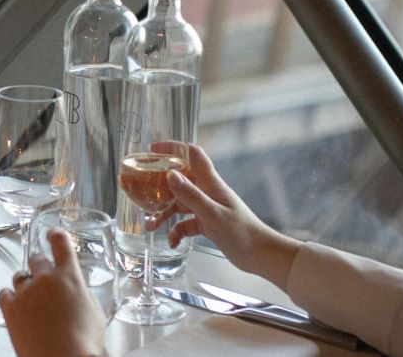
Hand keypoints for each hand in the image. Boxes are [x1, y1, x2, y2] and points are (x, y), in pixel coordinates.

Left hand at [0, 231, 104, 356]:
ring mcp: (26, 292)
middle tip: (43, 277)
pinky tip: (16, 305)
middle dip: (40, 265)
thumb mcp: (94, 312)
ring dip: (25, 283)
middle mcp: (45, 278)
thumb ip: (82, 293)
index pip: (61, 243)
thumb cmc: (83, 343)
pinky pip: (4, 293)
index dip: (56, 235)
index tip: (52, 233)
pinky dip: (10, 297)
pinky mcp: (10, 309)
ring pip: (19, 276)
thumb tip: (75, 291)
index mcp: (69, 275)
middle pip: (36, 259)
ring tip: (32, 298)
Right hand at [164, 144, 300, 288]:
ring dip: (164, 212)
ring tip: (150, 224)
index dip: (173, 148)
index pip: (192, 154)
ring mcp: (207, 207)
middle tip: (142, 190)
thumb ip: (191, 195)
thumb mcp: (211, 214)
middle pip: (180, 179)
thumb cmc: (241, 232)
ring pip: (179, 203)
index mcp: (210, 183)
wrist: (261, 255)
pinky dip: (176, 231)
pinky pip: (185, 223)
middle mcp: (207, 191)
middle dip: (160, 185)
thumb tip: (170, 174)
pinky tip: (173, 242)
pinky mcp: (207, 223)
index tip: (153, 150)